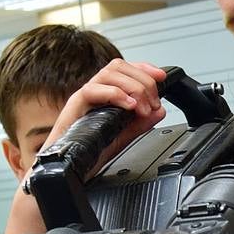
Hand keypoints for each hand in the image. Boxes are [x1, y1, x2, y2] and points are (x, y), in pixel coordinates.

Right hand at [37, 59, 168, 178]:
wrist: (71, 167)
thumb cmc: (91, 151)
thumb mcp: (124, 136)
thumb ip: (141, 123)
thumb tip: (159, 111)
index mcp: (106, 94)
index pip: (124, 69)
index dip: (144, 68)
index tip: (162, 76)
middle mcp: (95, 91)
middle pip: (118, 66)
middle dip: (143, 80)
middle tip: (153, 102)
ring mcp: (84, 97)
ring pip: (108, 74)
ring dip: (133, 88)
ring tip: (143, 108)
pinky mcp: (75, 106)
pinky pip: (92, 90)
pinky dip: (115, 94)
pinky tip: (129, 106)